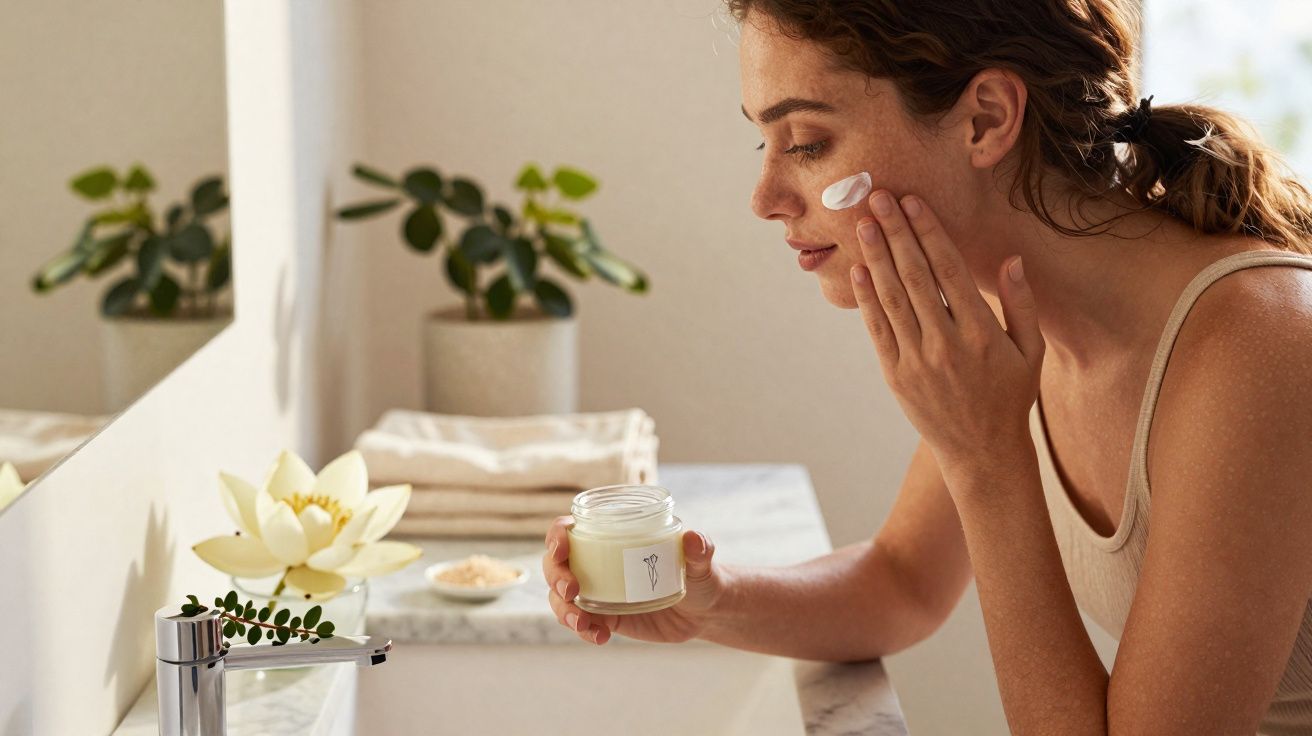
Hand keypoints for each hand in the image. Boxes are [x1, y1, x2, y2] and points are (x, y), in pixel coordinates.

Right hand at [542, 516, 724, 644]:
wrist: (704, 611)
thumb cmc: (700, 575)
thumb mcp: (700, 562)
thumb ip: (700, 549)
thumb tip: (694, 538)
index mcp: (611, 537)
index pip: (569, 529)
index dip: (556, 535)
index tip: (561, 548)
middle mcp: (597, 562)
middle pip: (555, 564)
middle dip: (555, 576)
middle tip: (573, 590)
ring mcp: (598, 591)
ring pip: (560, 598)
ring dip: (563, 610)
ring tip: (583, 623)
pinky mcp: (605, 617)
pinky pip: (581, 624)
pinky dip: (584, 632)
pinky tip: (601, 637)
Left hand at [848, 190, 1043, 477]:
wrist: (982, 452)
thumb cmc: (1010, 397)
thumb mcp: (1031, 352)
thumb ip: (1021, 305)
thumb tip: (1013, 260)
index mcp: (982, 333)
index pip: (948, 271)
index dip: (928, 233)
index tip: (913, 202)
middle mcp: (946, 343)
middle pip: (915, 276)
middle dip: (896, 233)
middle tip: (878, 197)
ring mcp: (917, 360)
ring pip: (892, 298)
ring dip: (876, 257)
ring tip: (864, 223)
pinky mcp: (896, 375)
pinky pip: (878, 330)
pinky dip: (867, 298)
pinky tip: (859, 269)